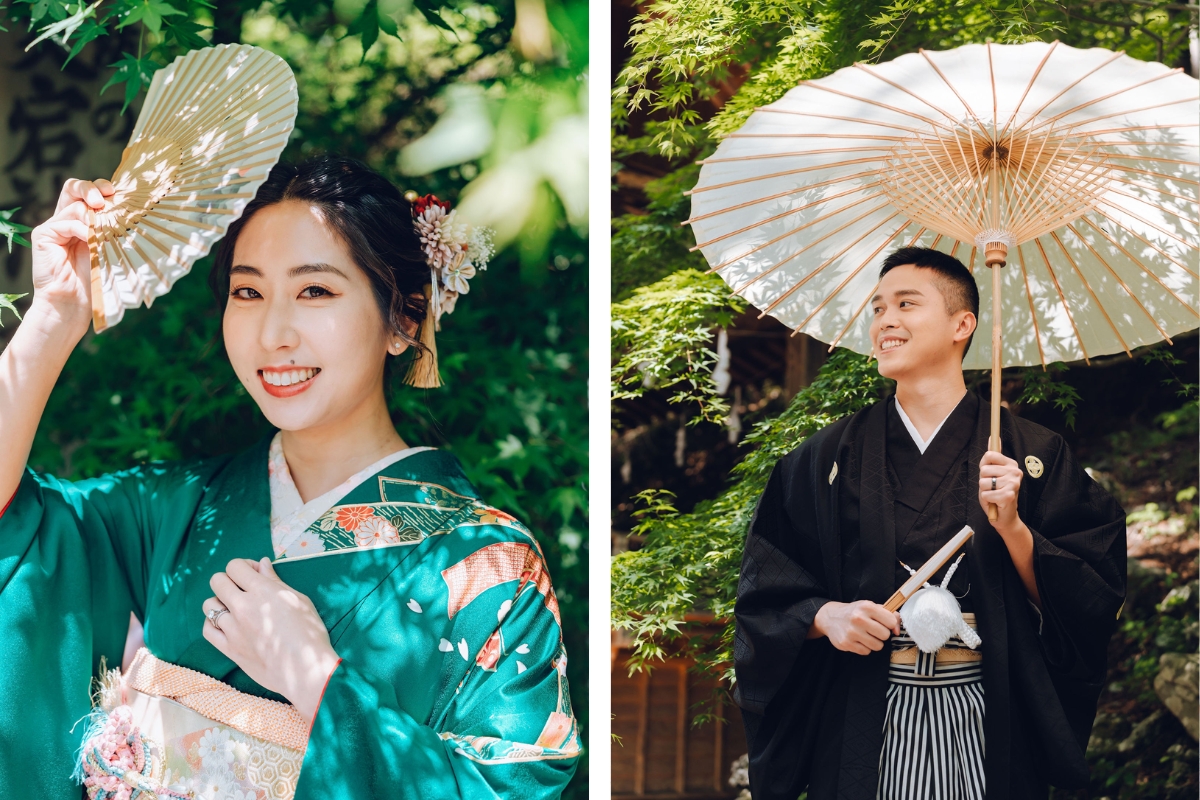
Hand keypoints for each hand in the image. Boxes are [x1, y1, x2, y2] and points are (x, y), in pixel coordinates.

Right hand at [28, 178, 113, 334]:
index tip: (117, 192)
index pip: (89, 192)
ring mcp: (54, 226)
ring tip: (104, 231)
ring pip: (74, 205)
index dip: (101, 187)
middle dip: (92, 188)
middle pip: (75, 188)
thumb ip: (112, 228)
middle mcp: (68, 219)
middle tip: (104, 200)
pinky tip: (91, 240)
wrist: (74, 302)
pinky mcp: (44, 234)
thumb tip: (130, 209)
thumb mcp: (109, 248)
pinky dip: (82, 229)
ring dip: (93, 216)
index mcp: (84, 220)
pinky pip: (65, 222)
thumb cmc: (96, 279)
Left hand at [203, 557, 340, 720]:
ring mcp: (233, 628)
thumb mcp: (298, 599)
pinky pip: (207, 630)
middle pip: (217, 581)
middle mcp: (242, 607)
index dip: (244, 566)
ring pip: (209, 605)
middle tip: (243, 589)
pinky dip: (213, 624)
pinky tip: (226, 625)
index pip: (235, 566)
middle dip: (229, 580)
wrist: (304, 669)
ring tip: (235, 610)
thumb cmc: (309, 632)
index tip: (254, 574)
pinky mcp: (229, 648)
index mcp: (261, 591)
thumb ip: (275, 580)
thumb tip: (262, 563)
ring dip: (220, 602)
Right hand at [811, 600, 900, 654]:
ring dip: (874, 642)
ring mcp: (851, 632)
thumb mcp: (871, 607)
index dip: (889, 624)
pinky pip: (866, 652)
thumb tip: (897, 631)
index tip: (883, 623)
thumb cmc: (855, 612)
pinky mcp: (846, 643)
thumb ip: (890, 615)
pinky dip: (864, 648)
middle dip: (881, 634)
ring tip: (866, 635)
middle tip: (873, 630)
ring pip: (877, 646)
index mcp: (867, 606)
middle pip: (885, 635)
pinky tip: (858, 640)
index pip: (891, 622)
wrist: (831, 617)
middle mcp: (858, 618)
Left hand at [979, 450, 1024, 536]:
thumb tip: (993, 437)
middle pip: (984, 469)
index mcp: (1011, 464)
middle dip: (983, 481)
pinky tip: (996, 501)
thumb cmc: (996, 493)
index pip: (989, 455)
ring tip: (994, 494)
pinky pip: (986, 494)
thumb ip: (992, 457)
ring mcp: (1013, 483)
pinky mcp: (1009, 495)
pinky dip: (987, 499)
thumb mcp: (992, 473)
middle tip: (993, 488)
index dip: (984, 467)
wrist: (1004, 515)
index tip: (990, 474)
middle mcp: (1015, 471)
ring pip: (983, 482)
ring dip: (985, 491)